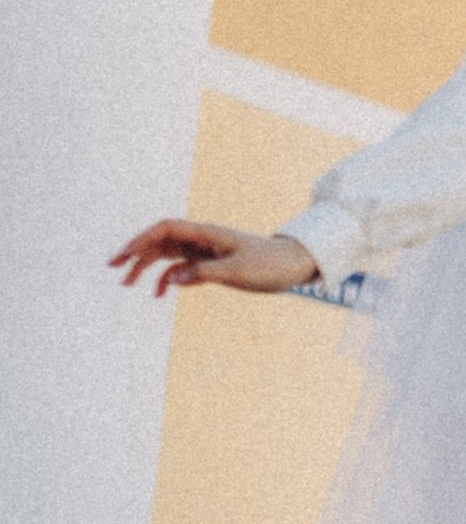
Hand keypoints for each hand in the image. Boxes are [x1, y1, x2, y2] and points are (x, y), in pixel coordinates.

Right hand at [110, 219, 322, 298]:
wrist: (294, 265)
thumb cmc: (270, 265)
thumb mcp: (238, 272)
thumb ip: (204, 273)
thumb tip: (171, 279)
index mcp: (206, 234)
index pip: (165, 229)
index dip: (141, 240)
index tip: (123, 256)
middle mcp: (202, 239)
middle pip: (160, 240)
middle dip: (135, 253)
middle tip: (114, 269)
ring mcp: (205, 251)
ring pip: (167, 254)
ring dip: (147, 267)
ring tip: (128, 284)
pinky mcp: (211, 264)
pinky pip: (182, 268)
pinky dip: (169, 278)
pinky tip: (160, 294)